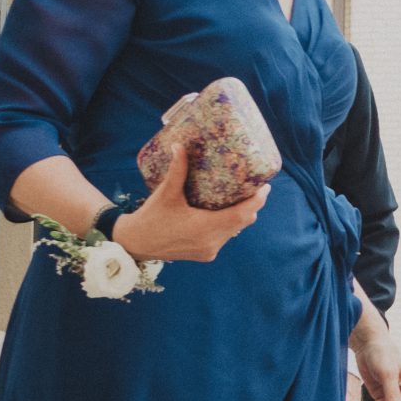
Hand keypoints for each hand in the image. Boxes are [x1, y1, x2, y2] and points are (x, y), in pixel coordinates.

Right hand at [114, 163, 267, 262]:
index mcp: (205, 227)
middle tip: (256, 187)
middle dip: (252, 205)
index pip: (242, 215)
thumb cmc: (151, 217)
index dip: (256, 201)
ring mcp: (209, 250)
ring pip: (234, 231)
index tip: (265, 187)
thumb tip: (180, 145)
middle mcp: (212, 242)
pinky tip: (224, 212)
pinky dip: (227, 224)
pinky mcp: (205, 254)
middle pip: (243, 222)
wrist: (135, 244)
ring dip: (240, 216)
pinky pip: (224, 237)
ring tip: (242, 197)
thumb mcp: (166, 193)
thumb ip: (177, 170)